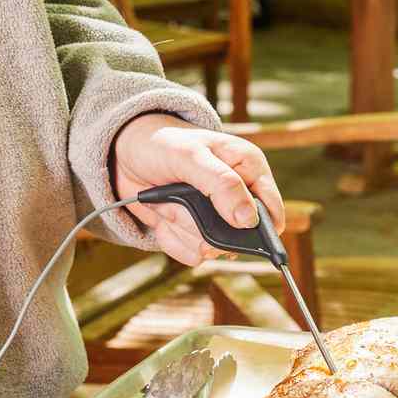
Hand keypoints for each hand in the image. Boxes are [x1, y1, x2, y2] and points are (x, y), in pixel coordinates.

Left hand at [112, 114, 285, 265]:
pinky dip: (171, 238)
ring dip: (181, 228)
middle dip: (204, 227)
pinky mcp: (196, 232)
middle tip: (181, 203)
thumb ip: (221, 184)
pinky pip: (191, 253)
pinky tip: (162, 215)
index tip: (237, 232)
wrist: (126, 154)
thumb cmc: (162, 144)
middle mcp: (237, 195)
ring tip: (167, 201)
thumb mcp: (189, 157)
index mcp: (249, 168)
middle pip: (237, 238)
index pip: (271, 210)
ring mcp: (217, 217)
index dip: (260, 229)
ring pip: (210, 248)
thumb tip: (248, 219)